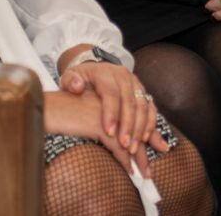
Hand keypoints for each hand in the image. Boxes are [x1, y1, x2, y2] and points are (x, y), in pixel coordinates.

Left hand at [49, 65, 167, 176]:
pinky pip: (151, 108)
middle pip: (130, 101)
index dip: (111, 113)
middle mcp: (124, 76)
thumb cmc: (78, 81)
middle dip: (128, 125)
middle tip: (123, 146)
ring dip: (140, 128)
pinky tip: (144, 139)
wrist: (93, 73)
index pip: (111, 93)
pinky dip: (150, 124)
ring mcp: (135, 83)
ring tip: (133, 147)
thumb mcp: (69, 78)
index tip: (108, 133)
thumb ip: (70, 81)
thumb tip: (77, 86)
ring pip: (143, 106)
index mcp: (106, 72)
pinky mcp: (142, 92)